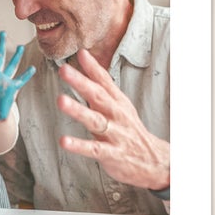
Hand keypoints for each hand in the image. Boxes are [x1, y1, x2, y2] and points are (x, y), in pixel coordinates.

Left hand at [57, 49, 168, 191]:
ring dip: (78, 110)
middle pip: (98, 96)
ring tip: (61, 100)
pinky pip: (94, 149)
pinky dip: (79, 145)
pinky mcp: (111, 154)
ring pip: (95, 120)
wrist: (153, 160)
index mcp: (117, 102)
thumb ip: (102, 82)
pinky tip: (64, 141)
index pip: (105, 81)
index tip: (81, 54)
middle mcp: (116, 115)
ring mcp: (115, 134)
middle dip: (81, 82)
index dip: (93, 67)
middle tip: (64, 70)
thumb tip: (84, 57)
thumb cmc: (130, 129)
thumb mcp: (120, 103)